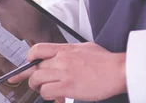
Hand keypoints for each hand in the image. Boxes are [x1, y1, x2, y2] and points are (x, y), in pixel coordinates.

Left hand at [8, 42, 126, 101]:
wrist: (117, 70)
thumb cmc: (105, 61)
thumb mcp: (84, 48)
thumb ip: (69, 52)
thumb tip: (61, 57)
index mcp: (64, 49)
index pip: (37, 50)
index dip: (30, 58)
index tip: (28, 63)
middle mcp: (61, 59)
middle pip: (35, 68)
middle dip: (33, 77)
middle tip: (36, 83)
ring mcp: (63, 73)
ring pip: (37, 79)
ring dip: (38, 87)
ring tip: (44, 90)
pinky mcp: (67, 87)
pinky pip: (46, 91)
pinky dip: (47, 95)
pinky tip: (55, 97)